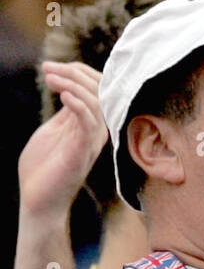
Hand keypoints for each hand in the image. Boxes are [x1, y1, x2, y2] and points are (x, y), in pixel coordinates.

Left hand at [18, 62, 107, 220]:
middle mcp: (94, 132)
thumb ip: (65, 113)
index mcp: (88, 125)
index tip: (50, 67)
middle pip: (99, 91)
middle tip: (47, 69)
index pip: (96, 89)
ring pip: (96, 103)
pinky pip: (89, 123)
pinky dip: (78, 104)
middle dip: (74, 73)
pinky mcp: (81, 152)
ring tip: (50, 79)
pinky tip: (62, 95)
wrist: (38, 202)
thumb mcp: (54, 131)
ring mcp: (90, 143)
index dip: (77, 71)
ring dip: (72, 84)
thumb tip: (69, 87)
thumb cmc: (43, 170)